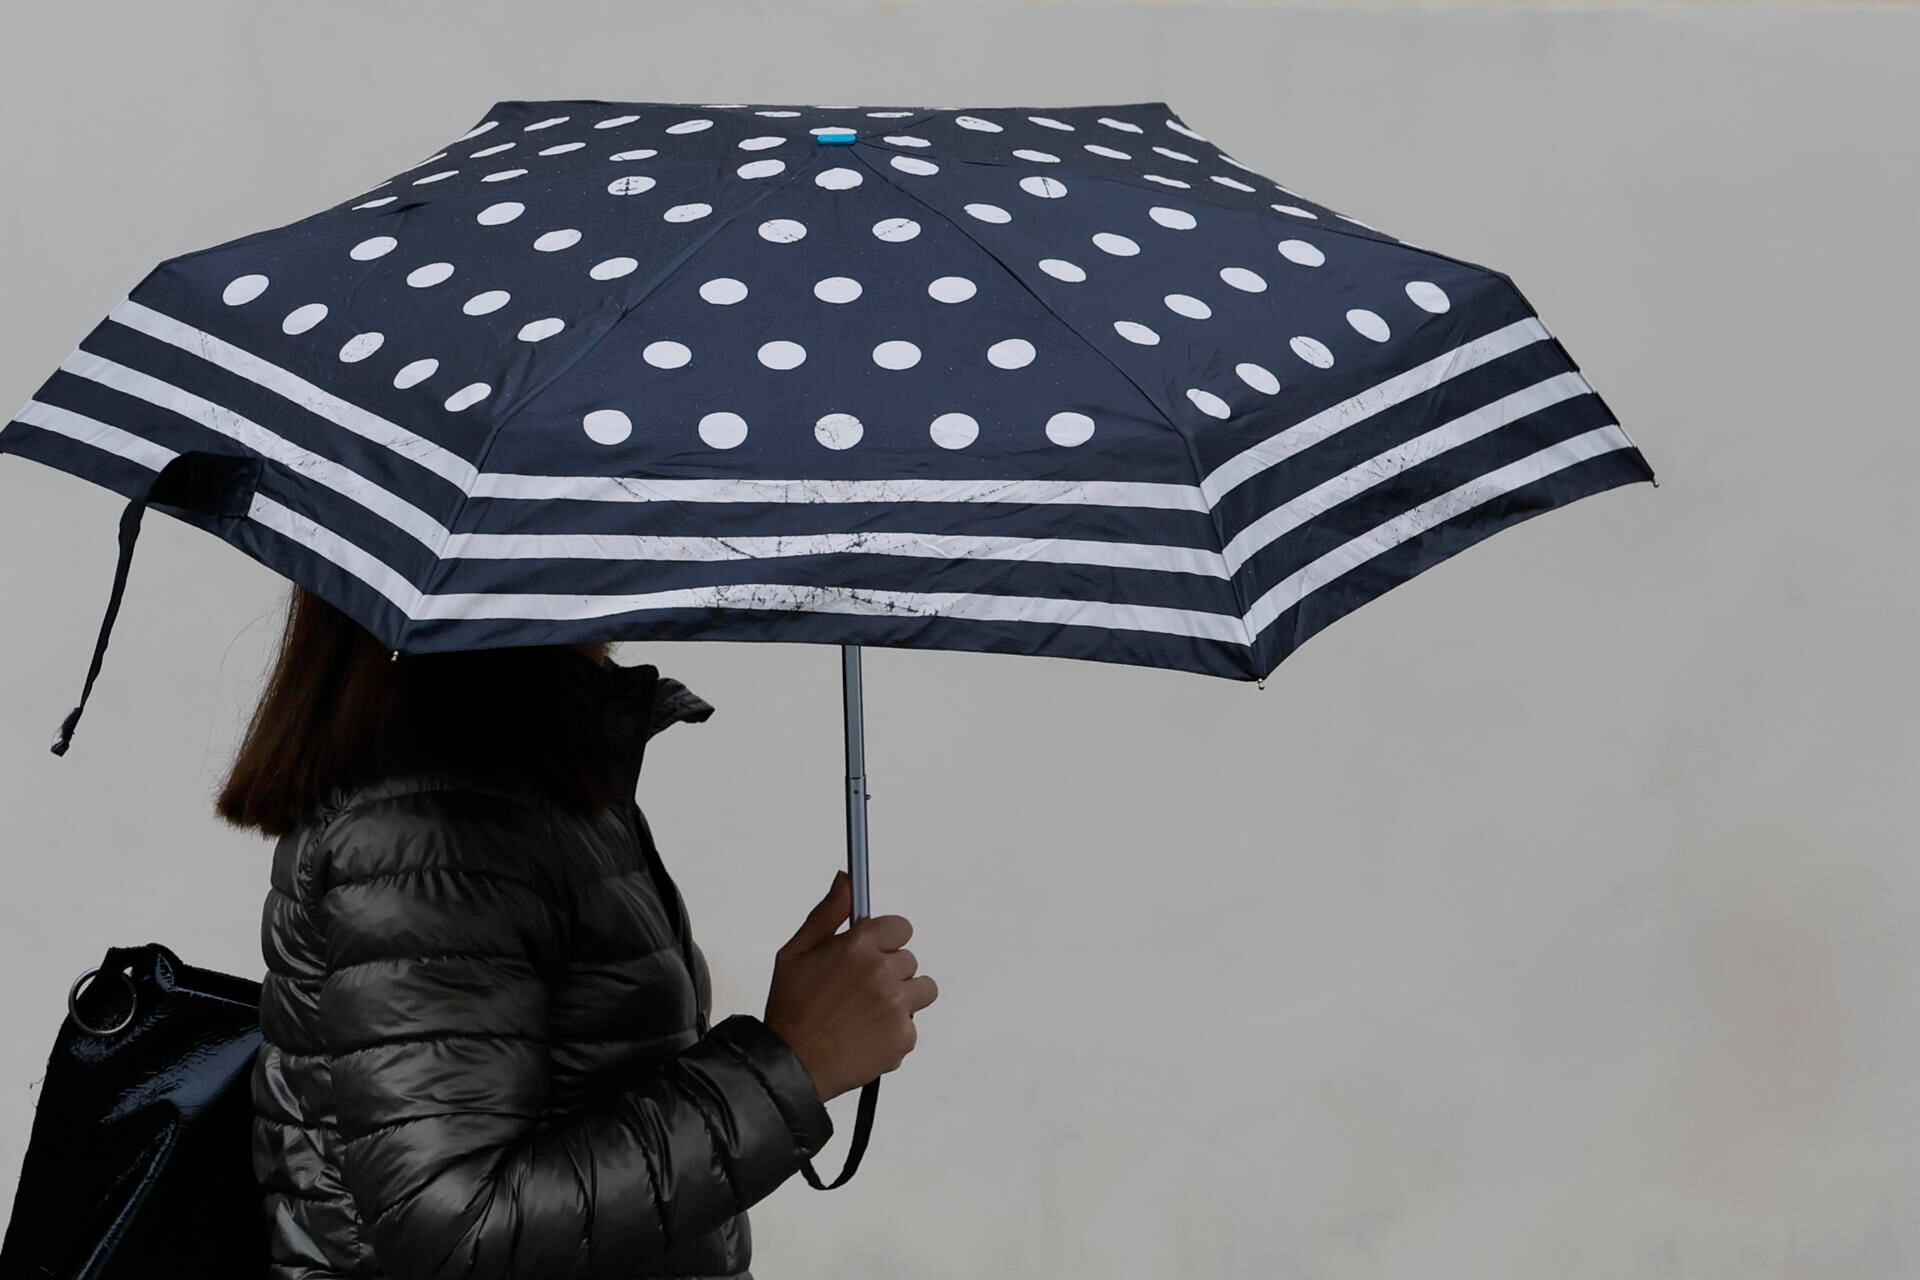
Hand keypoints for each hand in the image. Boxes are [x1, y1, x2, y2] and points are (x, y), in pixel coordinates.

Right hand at [763, 870, 938, 1101]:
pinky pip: (911, 1025)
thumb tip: (846, 878)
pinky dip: (893, 1032)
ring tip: (867, 1015)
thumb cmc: (790, 1008)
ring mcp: (896, 1005)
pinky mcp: (904, 1037)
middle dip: (888, 973)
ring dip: (901, 1000)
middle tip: (857, 992)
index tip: (871, 955)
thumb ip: (828, 913)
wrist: (790, 1066)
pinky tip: (865, 1036)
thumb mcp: (796, 952)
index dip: (885, 941)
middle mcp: (882, 972)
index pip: (900, 927)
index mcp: (858, 945)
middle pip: (909, 960)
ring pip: (921, 991)